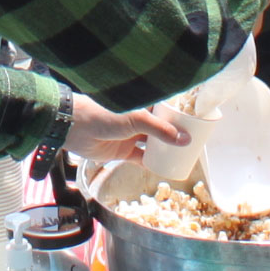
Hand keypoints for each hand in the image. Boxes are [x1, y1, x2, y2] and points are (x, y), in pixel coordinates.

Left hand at [65, 99, 189, 165]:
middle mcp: (135, 118)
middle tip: (192, 141)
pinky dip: (151, 162)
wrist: (75, 128)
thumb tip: (185, 139)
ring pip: (151, 143)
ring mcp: (128, 134)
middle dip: (174, 134)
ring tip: (182, 155)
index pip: (163, 107)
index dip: (177, 114)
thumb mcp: (136, 119)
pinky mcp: (121, 151)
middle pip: (159, 127)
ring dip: (164, 149)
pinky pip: (141, 157)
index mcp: (140, 103)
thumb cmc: (103, 114)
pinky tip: (164, 167)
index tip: (194, 121)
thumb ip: (160, 130)